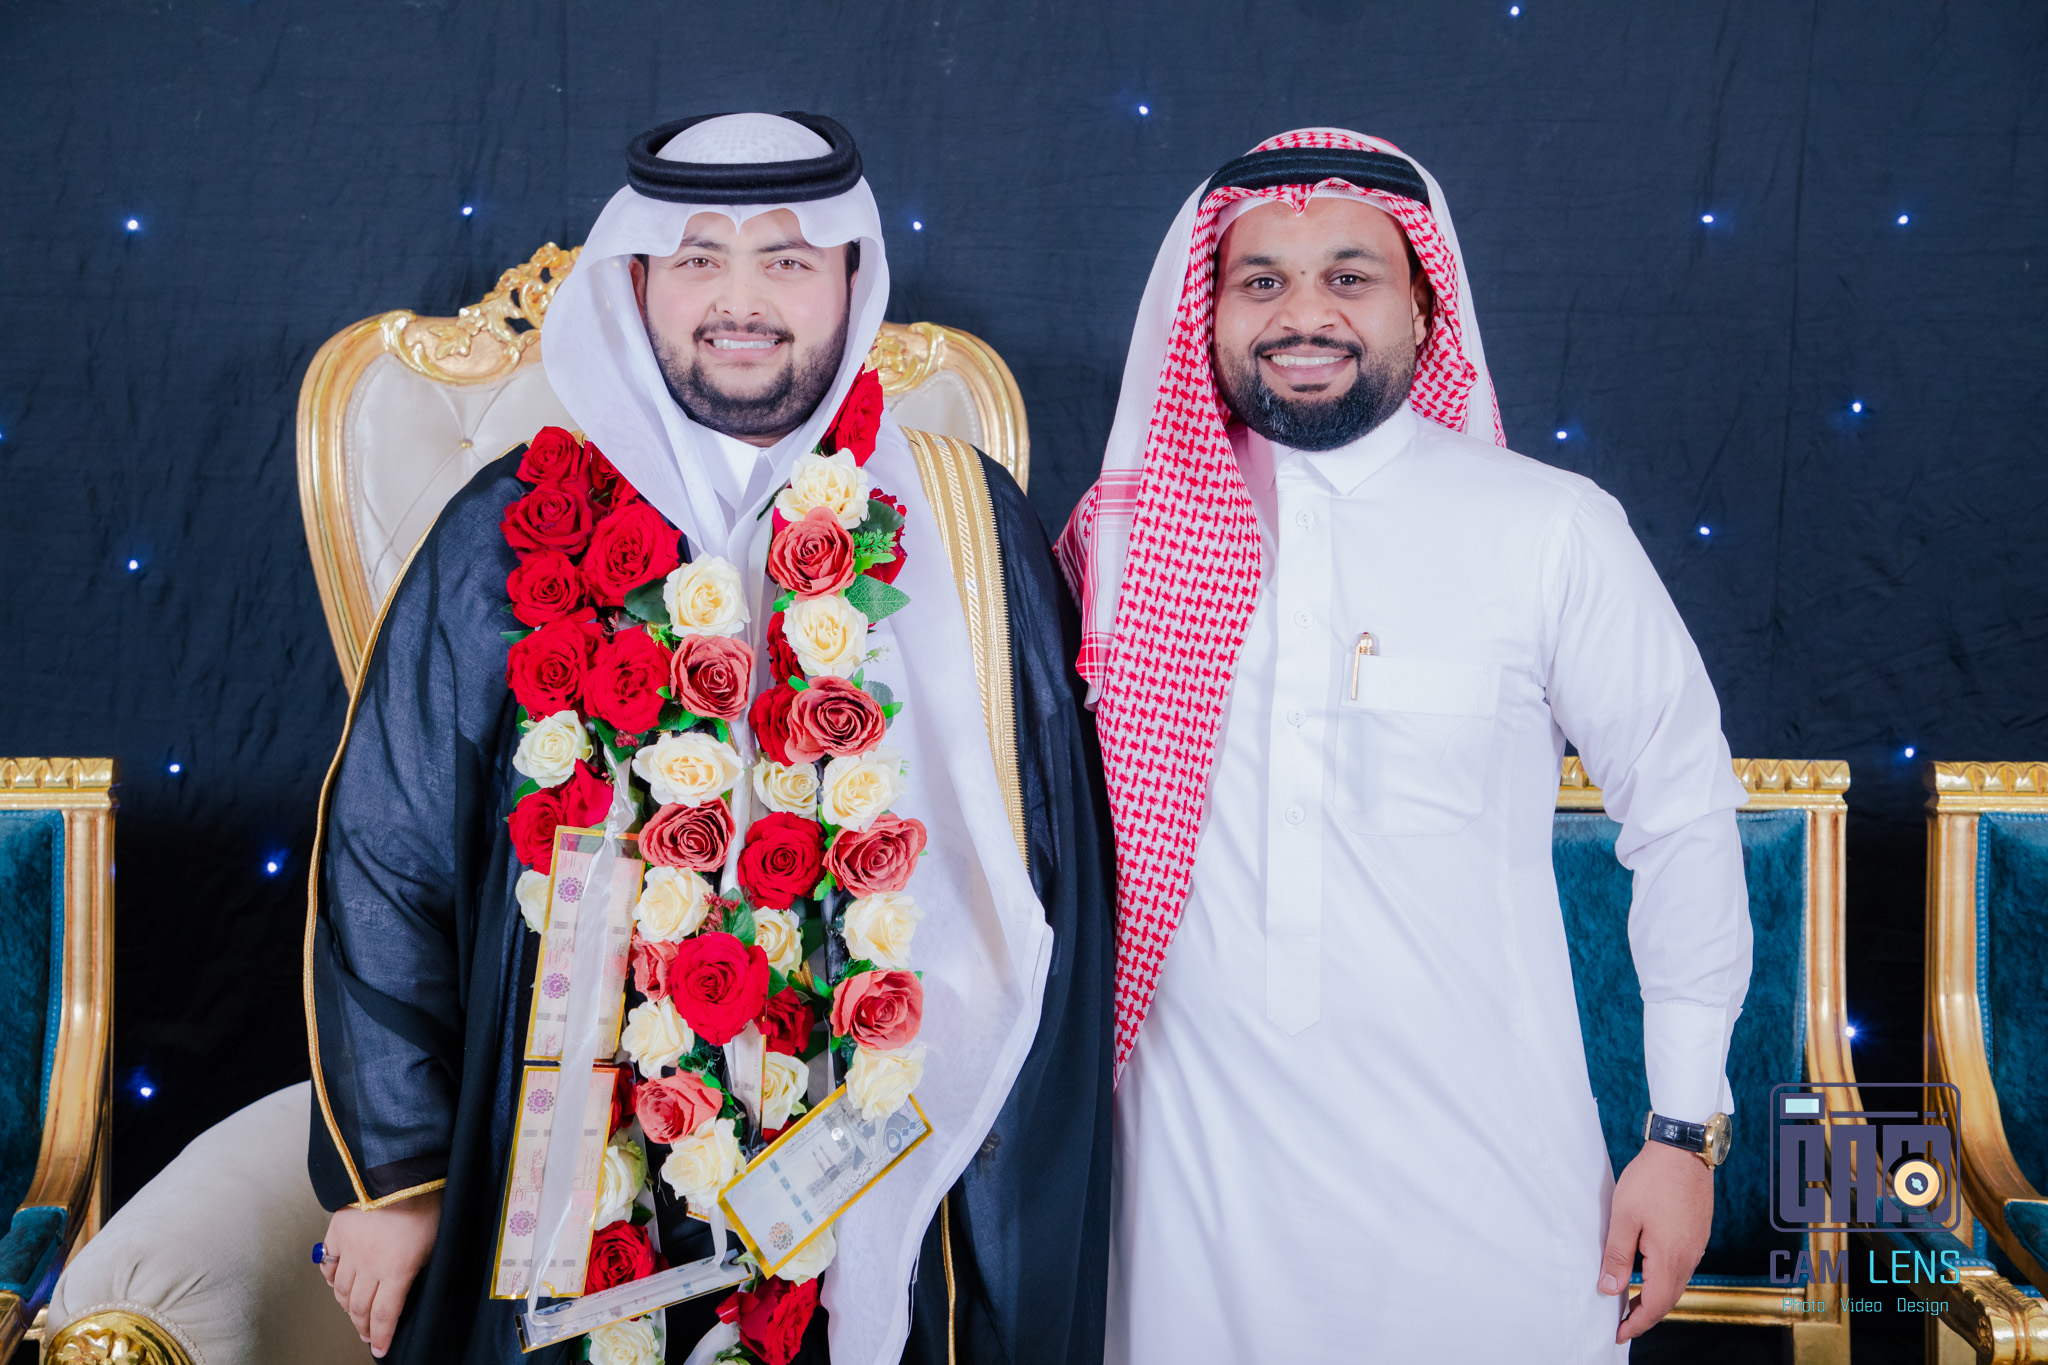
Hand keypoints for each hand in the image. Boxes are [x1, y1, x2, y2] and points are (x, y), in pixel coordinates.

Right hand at [319, 1188, 442, 1357]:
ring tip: (353, 1311)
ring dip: (346, 1304)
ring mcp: (349, 1248)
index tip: (380, 1349)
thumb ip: (420, 1266)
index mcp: (397, 1270)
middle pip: (358, 1307)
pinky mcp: (336, 1230)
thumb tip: (410, 1285)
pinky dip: (330, 1276)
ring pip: (340, 1289)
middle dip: (363, 1325)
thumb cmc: (427, 1198)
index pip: (384, 1316)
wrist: (399, 1166)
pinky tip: (335, 1281)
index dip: (382, 1336)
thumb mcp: (436, 1240)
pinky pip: (328, 1262)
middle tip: (367, 1333)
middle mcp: (369, 1264)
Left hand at [1597, 1139, 1712, 1341]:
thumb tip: (1609, 1289)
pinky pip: (1682, 1266)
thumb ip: (1617, 1256)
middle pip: (1669, 1299)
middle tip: (1622, 1322)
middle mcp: (1689, 1257)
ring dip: (1655, 1296)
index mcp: (1670, 1258)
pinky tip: (1649, 1271)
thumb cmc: (1652, 1179)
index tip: (1619, 1333)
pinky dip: (1665, 1277)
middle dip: (1645, 1314)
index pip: (1656, 1305)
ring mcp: (1696, 1245)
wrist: (1683, 1149)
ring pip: (1676, 1283)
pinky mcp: (1698, 1233)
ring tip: (1631, 1300)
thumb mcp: (1624, 1217)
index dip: (1636, 1323)